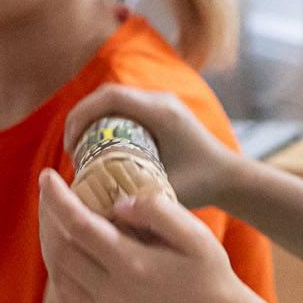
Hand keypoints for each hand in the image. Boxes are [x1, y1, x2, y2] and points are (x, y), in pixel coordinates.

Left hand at [37, 170, 238, 302]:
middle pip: (61, 249)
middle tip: (52, 194)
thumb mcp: (196, 234)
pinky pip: (68, 295)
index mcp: (133, 266)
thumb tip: (118, 203)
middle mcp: (113, 294)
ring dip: (52, 243)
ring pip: (60, 273)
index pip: (79, 225)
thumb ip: (157, 211)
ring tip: (57, 219)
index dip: (57, 198)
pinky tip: (70, 251)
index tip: (47, 175)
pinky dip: (61, 270)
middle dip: (50, 217)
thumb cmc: (210, 274)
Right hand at [62, 85, 241, 210]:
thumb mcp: (166, 191)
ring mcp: (163, 103)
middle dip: (81, 117)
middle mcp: (161, 100)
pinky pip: (127, 107)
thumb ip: (134, 196)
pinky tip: (101, 146)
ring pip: (115, 99)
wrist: (231, 177)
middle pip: (107, 95)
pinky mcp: (163, 111)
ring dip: (93, 118)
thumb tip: (93, 207)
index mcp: (161, 112)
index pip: (109, 98)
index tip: (70, 145)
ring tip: (80, 148)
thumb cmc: (204, 185)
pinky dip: (108, 121)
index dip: (81, 116)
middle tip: (70, 149)